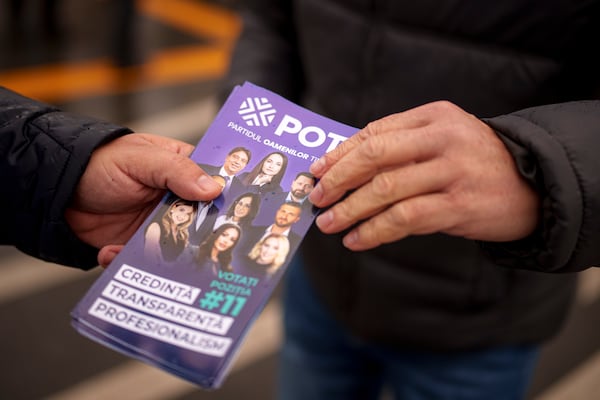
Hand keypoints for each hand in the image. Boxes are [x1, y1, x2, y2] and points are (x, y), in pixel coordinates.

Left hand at [65, 133, 222, 265]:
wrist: (56, 190)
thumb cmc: (99, 162)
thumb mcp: (141, 159)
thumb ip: (177, 170)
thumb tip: (213, 188)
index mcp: (182, 170)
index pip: (215, 185)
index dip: (225, 199)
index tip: (235, 214)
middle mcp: (175, 199)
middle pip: (202, 222)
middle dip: (199, 236)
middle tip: (195, 244)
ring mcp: (157, 223)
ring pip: (176, 246)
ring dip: (164, 255)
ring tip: (145, 252)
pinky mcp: (137, 244)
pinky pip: (144, 260)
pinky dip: (129, 261)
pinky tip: (112, 252)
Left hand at [309, 101, 539, 250]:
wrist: (535, 186)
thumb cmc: (476, 163)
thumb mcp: (443, 139)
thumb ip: (402, 147)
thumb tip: (344, 169)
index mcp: (434, 116)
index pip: (375, 132)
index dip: (340, 153)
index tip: (316, 171)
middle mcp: (442, 139)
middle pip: (375, 156)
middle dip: (338, 179)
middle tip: (317, 197)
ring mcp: (452, 172)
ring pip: (385, 190)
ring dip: (350, 210)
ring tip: (328, 224)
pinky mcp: (459, 206)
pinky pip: (404, 219)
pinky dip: (374, 231)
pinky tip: (357, 240)